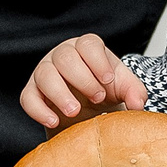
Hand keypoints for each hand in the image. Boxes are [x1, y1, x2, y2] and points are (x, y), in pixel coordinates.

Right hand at [22, 34, 145, 129]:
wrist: (87, 115)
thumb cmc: (105, 92)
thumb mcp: (124, 90)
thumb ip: (134, 93)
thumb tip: (138, 104)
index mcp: (87, 48)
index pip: (88, 44)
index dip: (98, 62)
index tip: (108, 81)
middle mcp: (63, 55)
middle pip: (65, 57)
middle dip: (82, 79)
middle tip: (97, 99)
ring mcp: (44, 73)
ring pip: (44, 75)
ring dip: (60, 94)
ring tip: (75, 112)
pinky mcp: (32, 93)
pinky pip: (28, 98)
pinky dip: (38, 110)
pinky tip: (54, 121)